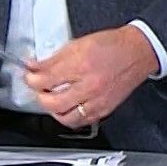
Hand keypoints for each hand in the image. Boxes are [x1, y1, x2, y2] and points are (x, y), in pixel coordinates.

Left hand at [24, 26, 159, 129]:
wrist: (137, 52)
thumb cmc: (112, 45)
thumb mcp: (79, 43)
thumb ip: (54, 58)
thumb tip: (34, 65)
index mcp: (81, 65)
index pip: (46, 79)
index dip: (31, 78)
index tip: (28, 75)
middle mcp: (89, 85)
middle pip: (53, 102)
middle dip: (39, 96)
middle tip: (37, 88)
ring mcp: (97, 100)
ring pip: (66, 117)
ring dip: (53, 110)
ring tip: (50, 99)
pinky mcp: (104, 110)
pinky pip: (81, 121)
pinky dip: (70, 117)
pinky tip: (66, 108)